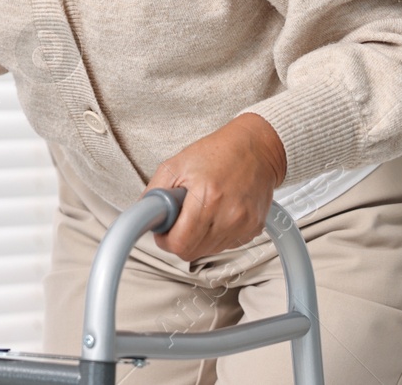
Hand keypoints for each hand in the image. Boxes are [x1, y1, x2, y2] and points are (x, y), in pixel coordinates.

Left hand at [143, 113, 286, 261]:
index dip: (165, 239)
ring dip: (198, 237)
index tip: (163, 230)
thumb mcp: (176, 164)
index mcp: (207, 197)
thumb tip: (144, 215)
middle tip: (180, 217)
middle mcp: (229, 215)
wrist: (257, 150)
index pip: (179, 244)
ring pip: (208, 251)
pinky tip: (217, 213)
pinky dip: (216, 234)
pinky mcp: (254, 230)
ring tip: (201, 210)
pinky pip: (225, 245)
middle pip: (192, 252)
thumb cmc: (217, 153)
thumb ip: (155, 192)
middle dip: (180, 238)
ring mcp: (243, 225)